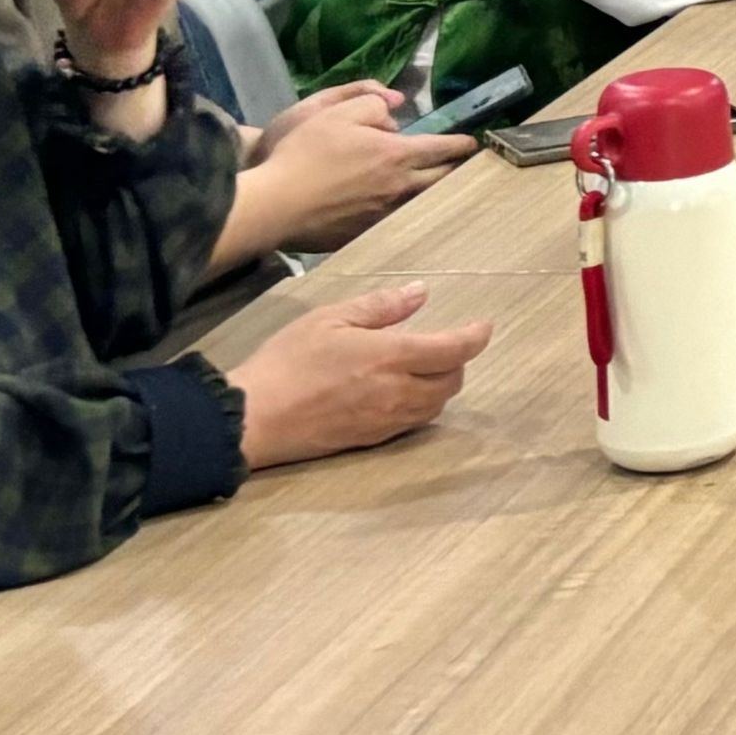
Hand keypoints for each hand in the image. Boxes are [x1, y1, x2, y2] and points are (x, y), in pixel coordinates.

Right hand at [226, 282, 491, 467]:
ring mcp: (385, 421)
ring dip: (441, 387)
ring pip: (435, 406)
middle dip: (458, 362)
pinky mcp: (370, 441)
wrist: (252, 419)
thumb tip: (420, 293)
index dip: (475, 338)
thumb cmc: (287, 362)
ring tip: (427, 369)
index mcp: (391, 358)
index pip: (453, 350)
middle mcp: (398, 393)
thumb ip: (380, 307)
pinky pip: (412, 425)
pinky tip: (402, 395)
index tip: (483, 328)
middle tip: (447, 346)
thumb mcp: (329, 319)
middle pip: (452, 382)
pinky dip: (420, 407)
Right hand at [243, 90, 468, 251]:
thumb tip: (393, 113)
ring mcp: (382, 215)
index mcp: (397, 155)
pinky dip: (403, 213)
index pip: (441, 148)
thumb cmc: (305, 153)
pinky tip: (400, 211)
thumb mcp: (337, 112)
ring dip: (430, 193)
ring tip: (436, 187)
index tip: (472, 143)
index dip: (460, 144)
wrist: (275, 204)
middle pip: (439, 179)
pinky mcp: (363, 234)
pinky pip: (393, 221)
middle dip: (454, 170)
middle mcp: (398, 188)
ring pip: (419, 203)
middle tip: (461, 166)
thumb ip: (372, 104)